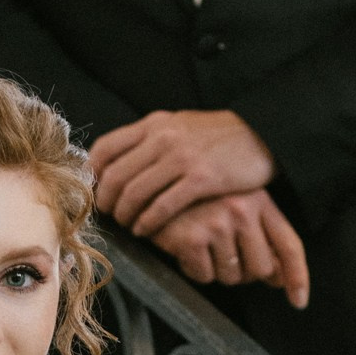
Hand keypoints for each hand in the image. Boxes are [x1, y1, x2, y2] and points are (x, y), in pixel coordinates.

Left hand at [90, 107, 275, 230]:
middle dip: (107, 202)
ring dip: (126, 216)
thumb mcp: (179, 125)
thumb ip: (151, 140)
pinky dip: (148, 222)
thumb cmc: (219, 136)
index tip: (96, 191)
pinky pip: (162, 207)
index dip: (94, 175)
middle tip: (110, 216)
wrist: (261, 134)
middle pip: (116, 176)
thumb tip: (119, 162)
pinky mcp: (201, 179)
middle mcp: (163, 139)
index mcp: (154, 125)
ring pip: (135, 194)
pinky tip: (146, 230)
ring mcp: (182, 159)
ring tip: (128, 226)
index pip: (106, 148)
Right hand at [153, 192, 309, 307]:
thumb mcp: (235, 209)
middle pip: (261, 269)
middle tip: (224, 255)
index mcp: (259, 200)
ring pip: (232, 276)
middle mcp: (242, 209)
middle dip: (244, 272)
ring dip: (216, 271)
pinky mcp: (193, 237)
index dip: (297, 277)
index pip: (289, 245)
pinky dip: (195, 270)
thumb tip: (279, 279)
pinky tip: (187, 249)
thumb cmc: (196, 201)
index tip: (298, 301)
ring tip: (203, 246)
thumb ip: (260, 239)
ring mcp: (218, 222)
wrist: (151, 187)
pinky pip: (205, 277)